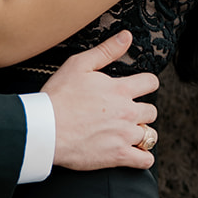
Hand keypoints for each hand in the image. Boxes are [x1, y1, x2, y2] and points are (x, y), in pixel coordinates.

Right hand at [44, 32, 158, 170]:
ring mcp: (124, 135)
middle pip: (152, 110)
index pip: (150, 82)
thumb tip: (126, 36)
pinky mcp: (118, 156)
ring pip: (150, 135)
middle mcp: (127, 112)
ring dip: (141, 134)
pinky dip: (143, 158)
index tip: (138, 88)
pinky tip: (134, 154)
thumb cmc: (58, 96)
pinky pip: (145, 160)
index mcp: (120, 89)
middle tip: (126, 113)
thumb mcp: (79, 64)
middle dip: (142, 111)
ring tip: (126, 133)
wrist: (46, 129)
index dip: (146, 84)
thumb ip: (106, 50)